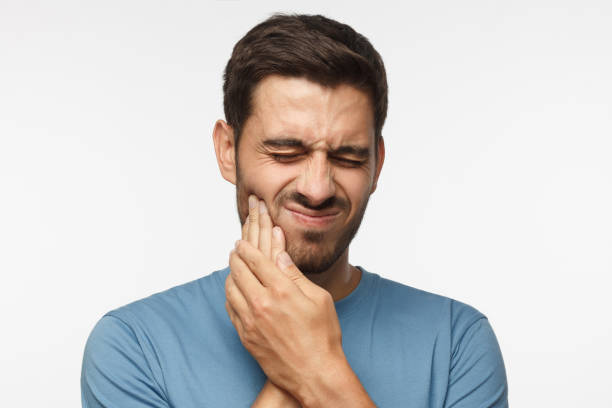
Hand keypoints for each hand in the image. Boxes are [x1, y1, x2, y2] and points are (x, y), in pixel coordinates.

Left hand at [224, 195, 344, 403]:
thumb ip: (296, 275)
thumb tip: (280, 254)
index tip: (241, 243)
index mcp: (282, 290)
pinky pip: (230, 309)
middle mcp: (262, 304)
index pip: (257, 261)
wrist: (314, 374)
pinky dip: (230, 296)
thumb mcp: (319, 299)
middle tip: (235, 251)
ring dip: (230, 275)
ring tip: (234, 269)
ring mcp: (250, 321)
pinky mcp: (245, 336)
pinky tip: (235, 293)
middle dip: (235, 258)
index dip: (247, 249)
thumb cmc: (323, 336)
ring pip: (230, 290)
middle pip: (239, 272)